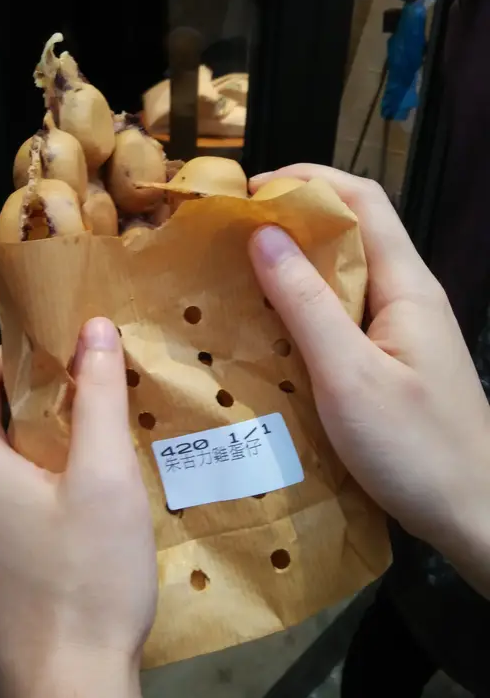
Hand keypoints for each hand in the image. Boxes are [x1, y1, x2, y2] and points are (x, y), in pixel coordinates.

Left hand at [0, 319, 155, 697]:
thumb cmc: (89, 584)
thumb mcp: (107, 479)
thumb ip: (98, 397)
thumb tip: (93, 330)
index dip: (13, 356)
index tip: (62, 364)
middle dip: (29, 408)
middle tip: (87, 418)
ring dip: (24, 454)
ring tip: (83, 471)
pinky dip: (14, 495)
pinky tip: (62, 523)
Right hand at [249, 165, 489, 596]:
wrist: (476, 516)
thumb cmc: (415, 448)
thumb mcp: (348, 376)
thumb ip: (305, 303)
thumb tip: (264, 235)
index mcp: (405, 285)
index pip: (362, 200)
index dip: (309, 180)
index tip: (250, 191)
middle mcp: (408, 296)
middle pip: (354, 232)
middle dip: (295, 220)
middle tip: (233, 237)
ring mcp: (403, 329)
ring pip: (347, 275)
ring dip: (297, 266)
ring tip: (240, 277)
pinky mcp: (394, 360)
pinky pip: (346, 314)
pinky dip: (307, 307)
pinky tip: (273, 329)